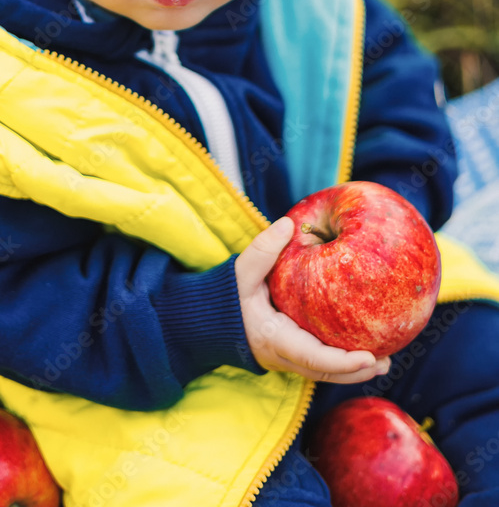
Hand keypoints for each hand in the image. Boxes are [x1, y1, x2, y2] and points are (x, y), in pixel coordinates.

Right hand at [235, 216, 391, 383]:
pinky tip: (364, 346)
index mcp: (274, 338)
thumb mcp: (241, 271)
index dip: (341, 362)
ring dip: (354, 370)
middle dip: (355, 372)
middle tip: (385, 361)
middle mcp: (283, 356)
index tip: (369, 358)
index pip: (312, 357)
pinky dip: (343, 360)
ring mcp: (288, 359)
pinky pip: (321, 361)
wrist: (212, 318)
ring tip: (385, 359)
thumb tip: (289, 224)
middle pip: (324, 372)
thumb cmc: (229, 294)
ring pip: (325, 372)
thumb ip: (262, 249)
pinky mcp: (292, 354)